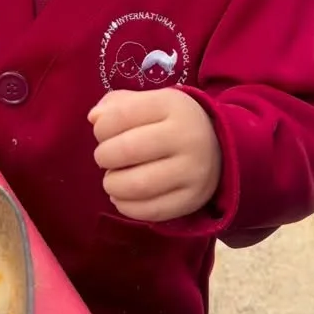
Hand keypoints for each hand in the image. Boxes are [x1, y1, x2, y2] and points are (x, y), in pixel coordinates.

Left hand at [88, 89, 220, 222]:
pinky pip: (150, 210)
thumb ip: (116, 105)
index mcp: (173, 105)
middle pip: (127, 150)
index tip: (103, 133)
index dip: (101, 128)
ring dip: (112, 184)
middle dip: (104, 157)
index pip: (121, 115)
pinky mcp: (193, 199)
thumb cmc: (169, 122)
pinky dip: (126, 206)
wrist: (218, 146)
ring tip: (112, 179)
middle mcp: (187, 136)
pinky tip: (122, 197)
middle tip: (105, 158)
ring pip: (137, 185)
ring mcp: (193, 171)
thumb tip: (94, 118)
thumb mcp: (148, 103)